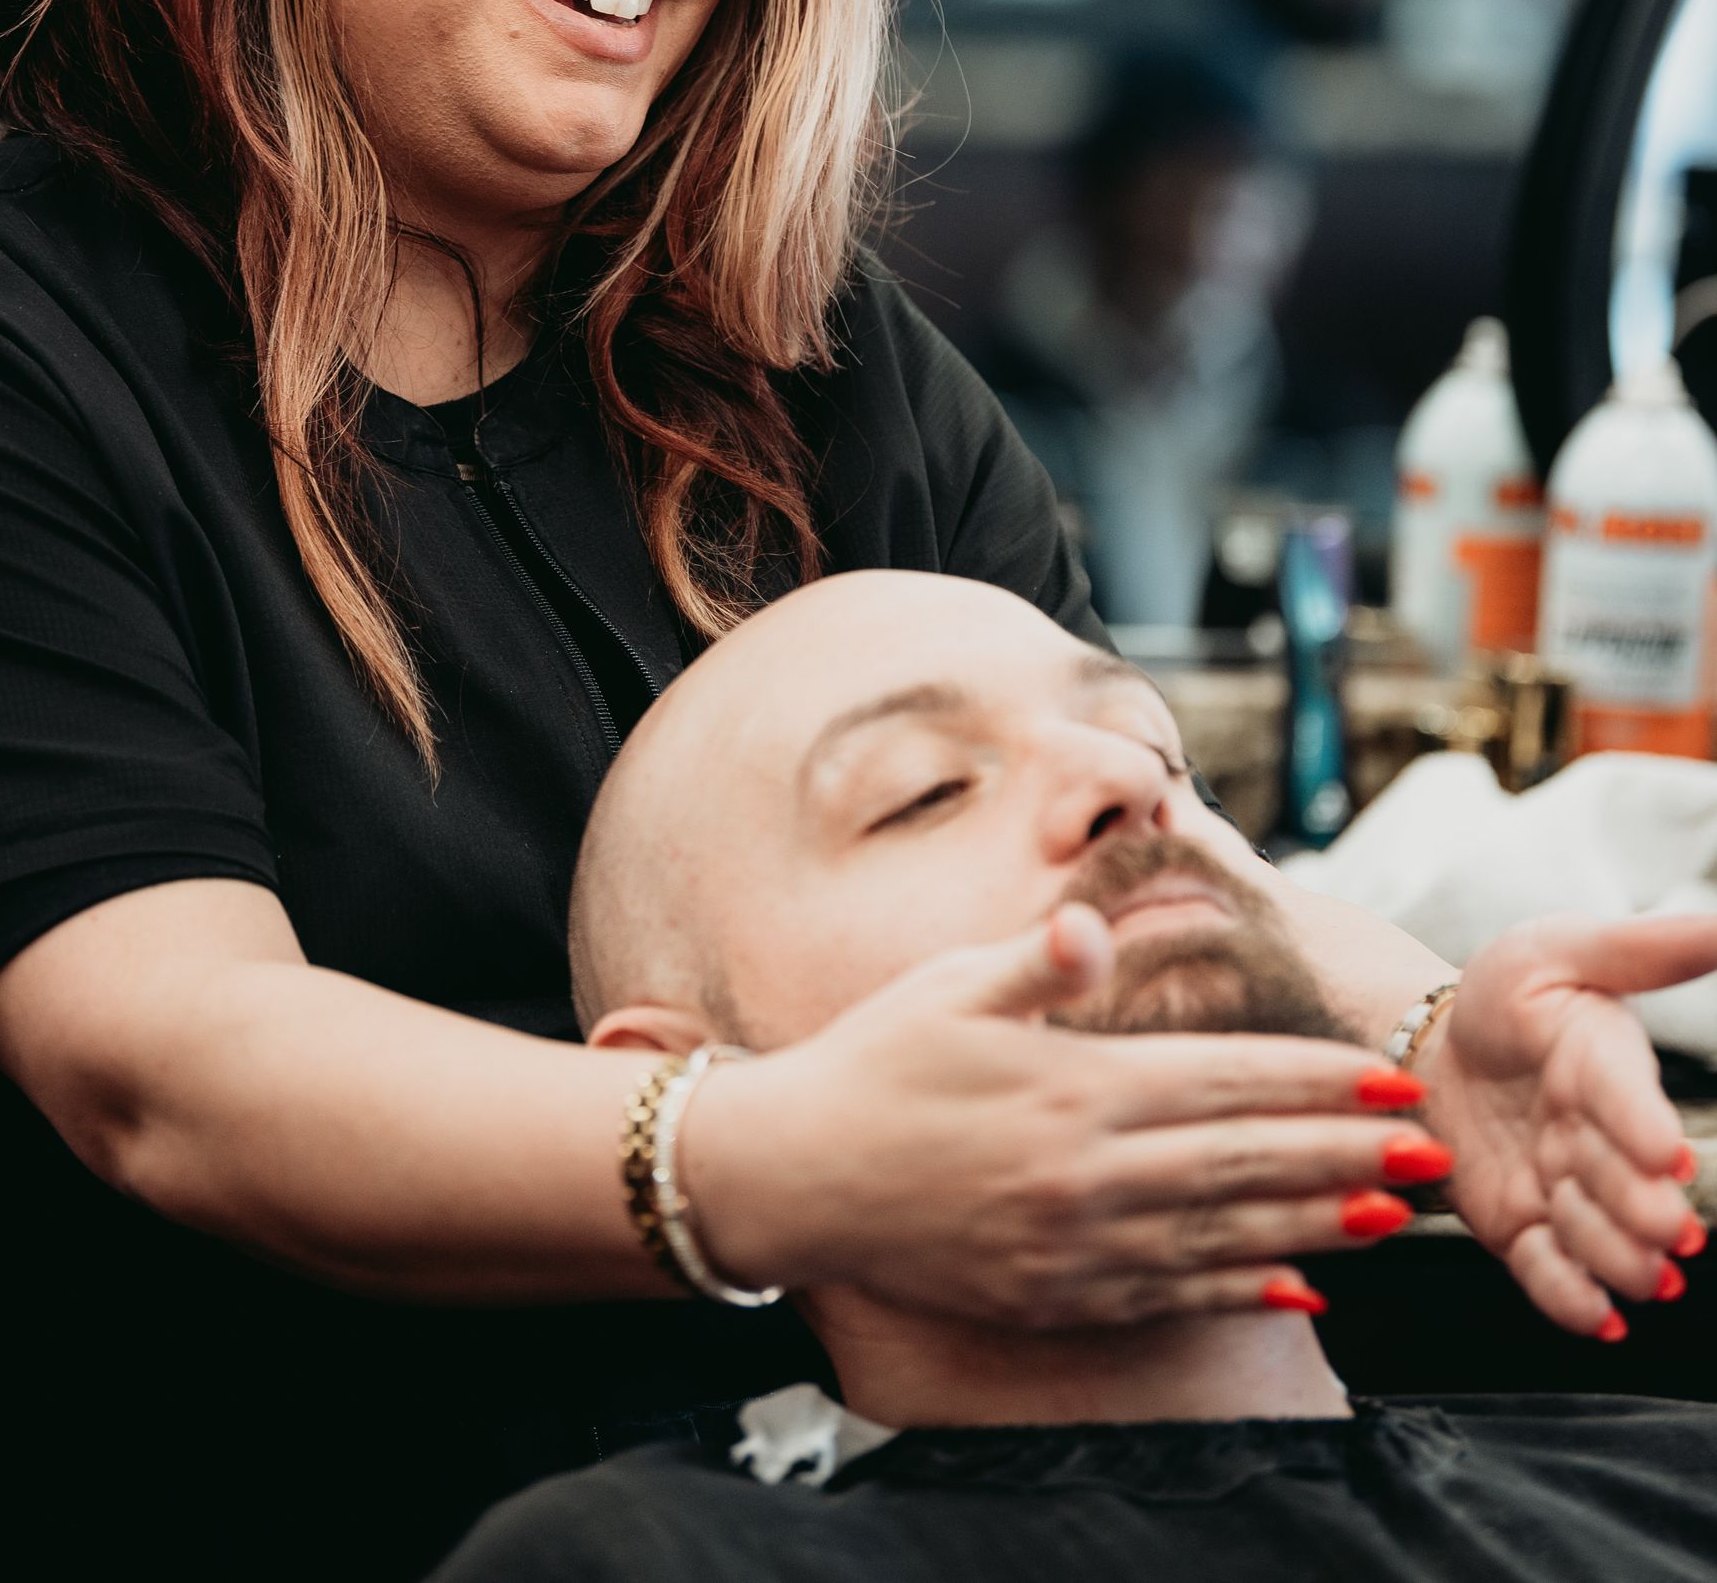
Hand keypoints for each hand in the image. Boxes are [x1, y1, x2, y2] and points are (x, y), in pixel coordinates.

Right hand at [680, 903, 1442, 1328]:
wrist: (797, 1175)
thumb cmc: (876, 1061)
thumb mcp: (953, 986)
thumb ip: (1040, 961)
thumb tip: (1095, 930)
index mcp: (1075, 1085)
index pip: (1226, 1080)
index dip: (1316, 1082)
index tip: (1386, 1082)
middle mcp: (1088, 1172)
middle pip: (1246, 1161)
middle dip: (1347, 1157)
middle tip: (1428, 1157)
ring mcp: (1075, 1243)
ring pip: (1225, 1234)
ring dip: (1318, 1226)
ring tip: (1390, 1219)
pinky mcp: (1056, 1292)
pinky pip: (1171, 1293)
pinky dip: (1243, 1289)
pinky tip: (1298, 1289)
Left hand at [1428, 913, 1715, 1336]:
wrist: (1440, 1049)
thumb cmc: (1509, 995)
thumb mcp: (1561, 952)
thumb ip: (1643, 948)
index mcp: (1607, 1064)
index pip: (1627, 1095)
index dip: (1643, 1125)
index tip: (1665, 1156)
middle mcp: (1599, 1139)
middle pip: (1622, 1181)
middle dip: (1641, 1206)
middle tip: (1661, 1227)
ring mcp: (1565, 1190)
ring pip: (1595, 1236)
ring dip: (1612, 1256)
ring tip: (1633, 1272)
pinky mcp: (1524, 1231)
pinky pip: (1550, 1276)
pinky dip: (1573, 1300)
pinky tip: (1598, 1317)